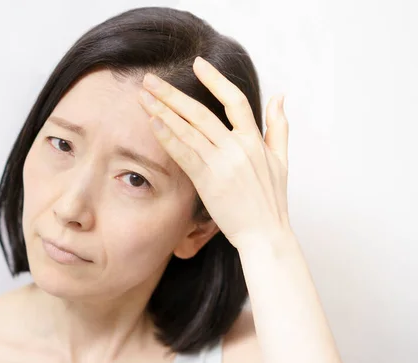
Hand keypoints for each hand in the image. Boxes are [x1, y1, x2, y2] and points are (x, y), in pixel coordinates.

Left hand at [138, 57, 290, 249]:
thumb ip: (279, 126)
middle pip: (201, 113)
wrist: (264, 234)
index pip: (235, 100)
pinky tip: (153, 124)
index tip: (197, 63)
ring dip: (163, 112)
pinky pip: (184, 155)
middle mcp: (237, 148)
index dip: (215, 79)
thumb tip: (280, 96)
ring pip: (188, 131)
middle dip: (172, 94)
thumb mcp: (282, 159)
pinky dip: (168, 138)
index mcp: (255, 140)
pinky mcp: (207, 181)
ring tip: (144, 97)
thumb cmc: (271, 199)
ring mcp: (221, 164)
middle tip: (150, 80)